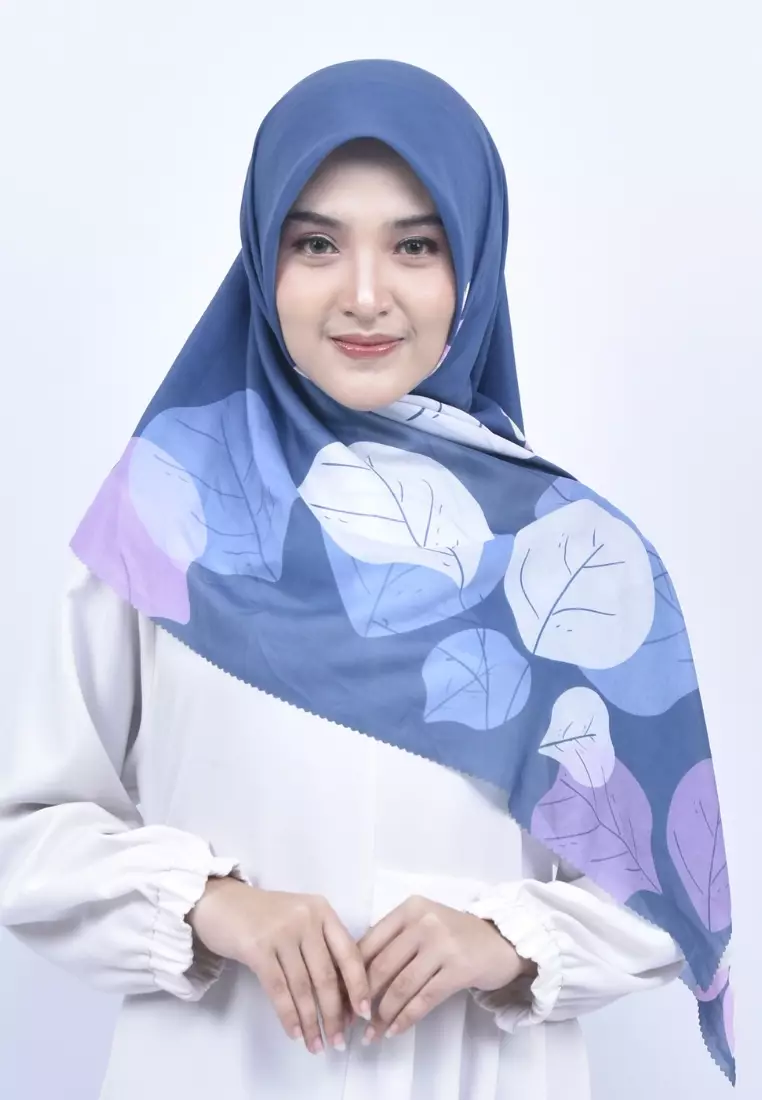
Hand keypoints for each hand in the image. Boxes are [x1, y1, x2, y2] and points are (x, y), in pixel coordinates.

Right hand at [186, 877, 370, 1054]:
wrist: (221, 902)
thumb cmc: (265, 916)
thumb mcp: (300, 920)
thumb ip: (321, 947)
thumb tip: (343, 998)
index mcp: (322, 910)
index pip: (349, 953)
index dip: (358, 986)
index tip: (364, 1014)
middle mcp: (306, 918)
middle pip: (326, 975)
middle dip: (334, 1014)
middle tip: (339, 1041)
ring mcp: (281, 932)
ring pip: (303, 987)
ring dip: (311, 1021)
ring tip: (317, 1045)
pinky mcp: (257, 948)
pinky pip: (278, 989)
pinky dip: (288, 1015)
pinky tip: (295, 1033)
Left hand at [356, 894, 534, 1043]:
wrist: (500, 941)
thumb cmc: (454, 935)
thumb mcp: (422, 924)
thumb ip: (393, 940)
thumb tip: (354, 976)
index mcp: (409, 908)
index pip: (370, 942)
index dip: (352, 973)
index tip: (341, 998)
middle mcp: (423, 922)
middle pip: (382, 966)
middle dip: (363, 998)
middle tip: (353, 1021)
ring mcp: (442, 944)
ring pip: (401, 986)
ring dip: (383, 1014)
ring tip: (372, 1034)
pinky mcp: (458, 969)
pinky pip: (424, 999)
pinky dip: (406, 1018)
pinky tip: (395, 1030)